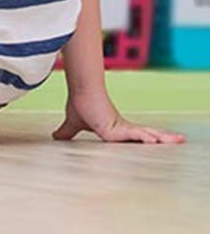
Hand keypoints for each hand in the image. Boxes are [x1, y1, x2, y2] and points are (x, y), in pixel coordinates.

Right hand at [54, 87, 185, 144]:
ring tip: (178, 140)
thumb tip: (54, 137)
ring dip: (163, 138)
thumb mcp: (73, 124)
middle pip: (147, 134)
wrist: (81, 92)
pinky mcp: (119, 127)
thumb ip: (67, 132)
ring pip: (146, 134)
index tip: (157, 141)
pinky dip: (146, 138)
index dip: (147, 138)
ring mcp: (123, 127)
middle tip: (179, 139)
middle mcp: (123, 127)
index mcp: (115, 129)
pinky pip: (136, 135)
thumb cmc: (79, 105)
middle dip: (163, 137)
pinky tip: (156, 141)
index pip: (135, 136)